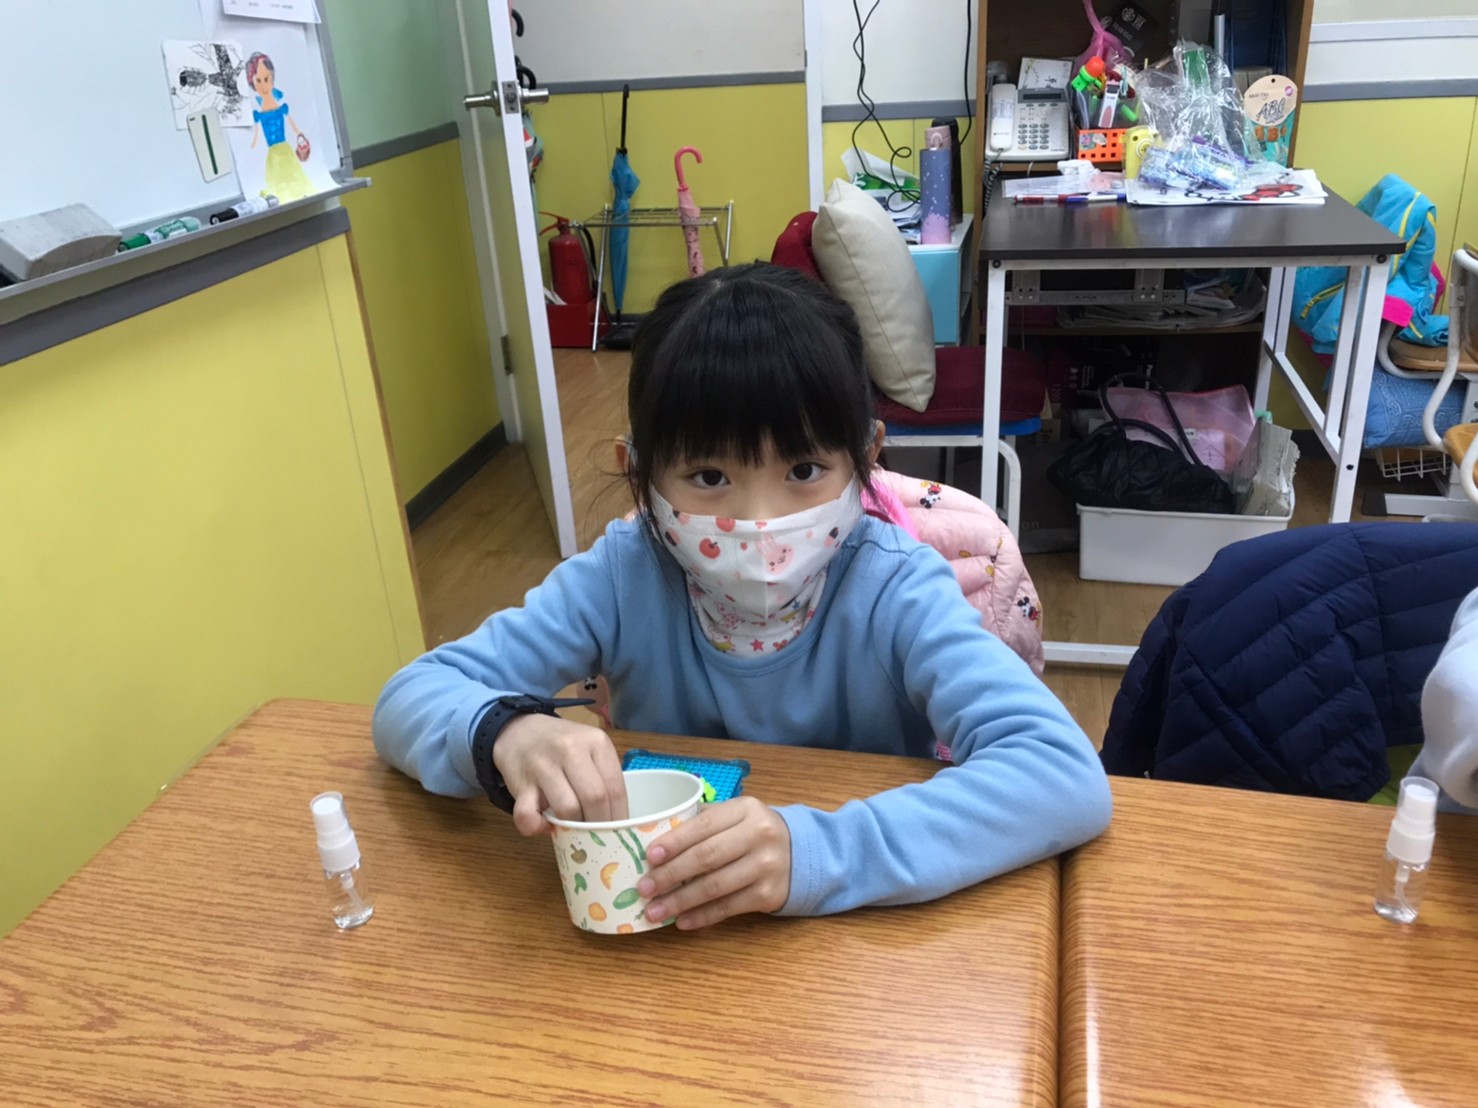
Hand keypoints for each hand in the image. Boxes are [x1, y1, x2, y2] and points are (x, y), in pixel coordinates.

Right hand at [492, 713, 626, 834]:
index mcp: (596, 742)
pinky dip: (537, 827)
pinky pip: (527, 815)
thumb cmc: (563, 745)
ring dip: (572, 827)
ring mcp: (543, 765)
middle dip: (599, 825)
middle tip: (597, 835)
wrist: (520, 730)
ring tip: (573, 829)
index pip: (616, 788)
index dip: (619, 817)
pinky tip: (544, 825)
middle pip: (594, 799)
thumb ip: (603, 777)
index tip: (618, 831)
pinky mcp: (520, 782)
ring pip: (567, 809)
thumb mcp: (590, 749)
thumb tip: (616, 821)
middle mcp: (570, 749)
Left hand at [637, 797, 791, 929]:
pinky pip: (728, 907)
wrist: (801, 854)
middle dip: (670, 874)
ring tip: (654, 911)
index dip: (675, 841)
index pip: (704, 824)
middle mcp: (759, 835)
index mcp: (745, 809)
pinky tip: (682, 921)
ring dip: (680, 901)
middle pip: (707, 856)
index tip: (649, 856)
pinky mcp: (769, 894)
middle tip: (644, 888)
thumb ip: (704, 821)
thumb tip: (656, 837)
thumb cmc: (754, 833)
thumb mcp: (737, 816)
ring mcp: (766, 866)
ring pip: (715, 886)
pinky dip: (702, 916)